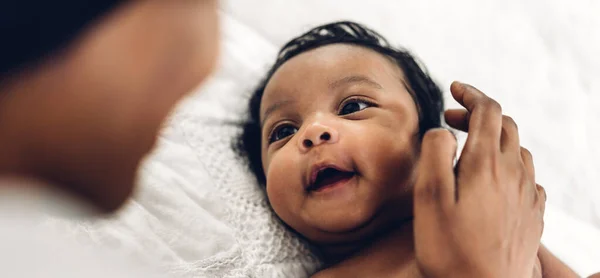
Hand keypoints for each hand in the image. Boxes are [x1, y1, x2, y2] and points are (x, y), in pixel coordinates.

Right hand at [412, 81, 545, 277]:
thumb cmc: (449, 249)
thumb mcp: (429, 197)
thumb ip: (435, 153)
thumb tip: (444, 131)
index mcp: (487, 164)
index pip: (488, 111)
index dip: (471, 94)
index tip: (455, 88)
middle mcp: (514, 174)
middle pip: (506, 126)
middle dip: (479, 114)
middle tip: (452, 120)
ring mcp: (527, 195)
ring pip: (520, 149)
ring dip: (496, 139)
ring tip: (471, 148)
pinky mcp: (533, 215)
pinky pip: (528, 177)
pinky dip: (510, 165)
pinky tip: (496, 180)